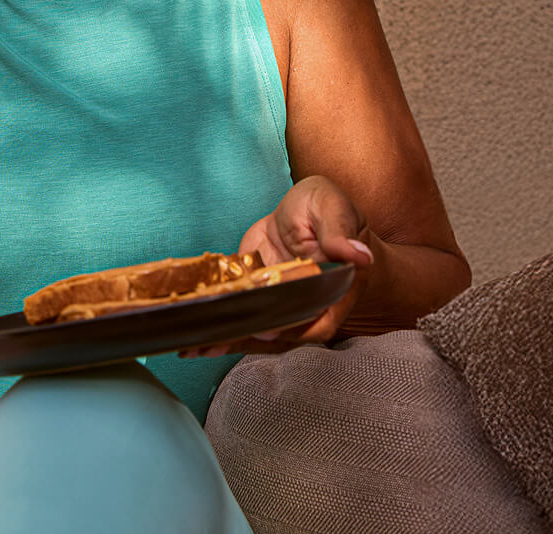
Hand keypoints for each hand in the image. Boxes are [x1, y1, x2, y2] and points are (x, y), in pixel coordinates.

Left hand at [178, 175, 375, 358]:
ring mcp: (278, 304)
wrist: (303, 210)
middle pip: (282, 332)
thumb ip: (339, 232)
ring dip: (228, 340)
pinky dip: (218, 329)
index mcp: (332, 288)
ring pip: (257, 331)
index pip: (319, 320)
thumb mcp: (331, 208)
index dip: (296, 329)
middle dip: (248, 339)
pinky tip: (193, 340)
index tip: (270, 330)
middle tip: (216, 340)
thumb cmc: (324, 207)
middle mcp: (305, 305)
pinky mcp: (255, 298)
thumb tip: (359, 256)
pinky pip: (239, 317)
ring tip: (195, 346)